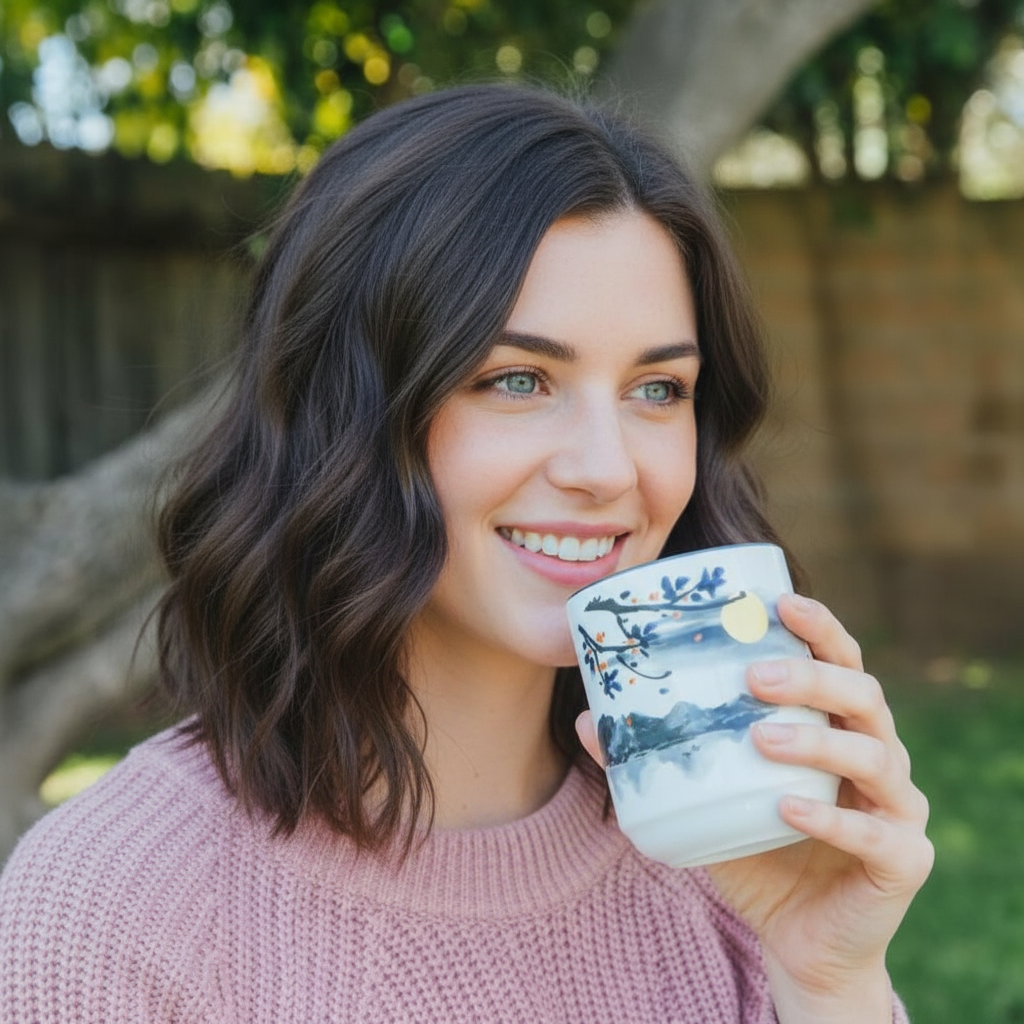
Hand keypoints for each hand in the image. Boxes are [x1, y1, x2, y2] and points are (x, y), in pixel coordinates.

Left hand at [575, 593, 932, 1022]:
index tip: (778, 601)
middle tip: (754, 678)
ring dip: (817, 739)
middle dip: (812, 677)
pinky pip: (878, 833)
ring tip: (761, 738)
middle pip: (863, 694)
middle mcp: (877, 753)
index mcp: (837, 724)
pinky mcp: (905, 859)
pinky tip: (786, 805)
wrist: (797, 937)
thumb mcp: (704, 798)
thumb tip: (587, 720)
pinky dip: (832, 817)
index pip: (840, 660)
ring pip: (876, 754)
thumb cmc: (756, 850)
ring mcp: (898, 806)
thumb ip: (659, 758)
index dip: (818, 626)